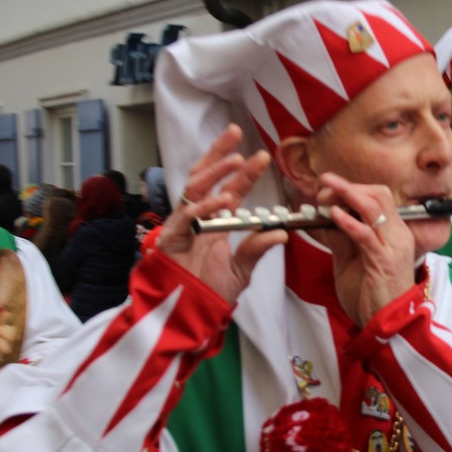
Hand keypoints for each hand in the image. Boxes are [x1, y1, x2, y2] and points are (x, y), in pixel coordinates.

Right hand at [159, 124, 286, 304]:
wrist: (190, 318)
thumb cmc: (210, 293)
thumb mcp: (241, 270)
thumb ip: (257, 250)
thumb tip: (282, 232)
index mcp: (215, 222)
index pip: (228, 188)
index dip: (243, 171)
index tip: (261, 155)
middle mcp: (197, 218)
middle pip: (204, 176)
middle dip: (219, 153)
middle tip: (235, 133)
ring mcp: (181, 226)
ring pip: (193, 190)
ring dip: (214, 173)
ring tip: (236, 160)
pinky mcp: (169, 240)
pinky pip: (185, 218)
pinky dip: (203, 208)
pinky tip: (221, 200)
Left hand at [316, 173, 415, 327]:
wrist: (387, 326)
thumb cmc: (372, 297)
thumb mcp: (350, 261)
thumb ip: (342, 239)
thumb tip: (325, 217)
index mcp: (393, 232)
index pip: (376, 197)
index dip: (350, 188)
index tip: (326, 189)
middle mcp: (397, 234)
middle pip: (378, 193)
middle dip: (348, 186)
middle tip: (323, 187)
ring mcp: (393, 245)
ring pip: (374, 206)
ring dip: (347, 193)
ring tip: (326, 190)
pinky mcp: (384, 260)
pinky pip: (366, 234)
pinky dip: (348, 221)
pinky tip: (334, 215)